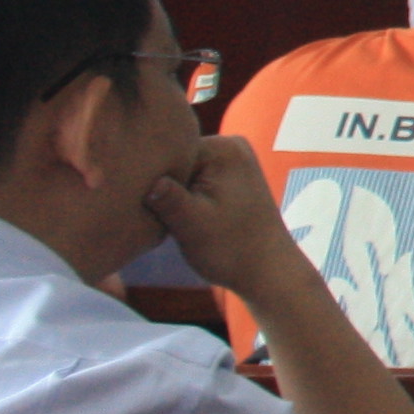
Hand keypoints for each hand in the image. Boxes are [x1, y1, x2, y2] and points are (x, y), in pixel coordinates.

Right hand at [140, 135, 313, 299]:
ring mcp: (231, 159)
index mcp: (222, 148)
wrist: (267, 269)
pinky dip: (181, 199)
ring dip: (169, 195)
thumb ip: (168, 199)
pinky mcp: (229, 177)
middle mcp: (229, 144)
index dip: (150, 179)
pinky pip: (191, 180)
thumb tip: (146, 179)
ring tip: (175, 219)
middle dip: (160, 186)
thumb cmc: (230, 249)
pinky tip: (183, 218)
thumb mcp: (192, 225)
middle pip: (172, 160)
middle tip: (164, 217)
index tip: (152, 207)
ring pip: (179, 172)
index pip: (165, 151)